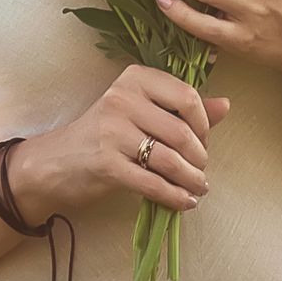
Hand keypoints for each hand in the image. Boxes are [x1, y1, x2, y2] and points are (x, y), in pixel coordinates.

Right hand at [9, 63, 229, 217]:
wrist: (55, 163)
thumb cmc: (105, 135)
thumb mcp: (141, 112)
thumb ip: (182, 108)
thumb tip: (226, 105)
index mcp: (135, 78)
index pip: (187, 97)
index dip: (204, 124)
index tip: (203, 142)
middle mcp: (122, 99)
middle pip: (182, 132)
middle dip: (200, 157)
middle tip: (200, 170)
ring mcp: (112, 132)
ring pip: (171, 160)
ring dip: (192, 180)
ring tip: (198, 188)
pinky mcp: (106, 164)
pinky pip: (153, 183)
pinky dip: (175, 196)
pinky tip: (184, 202)